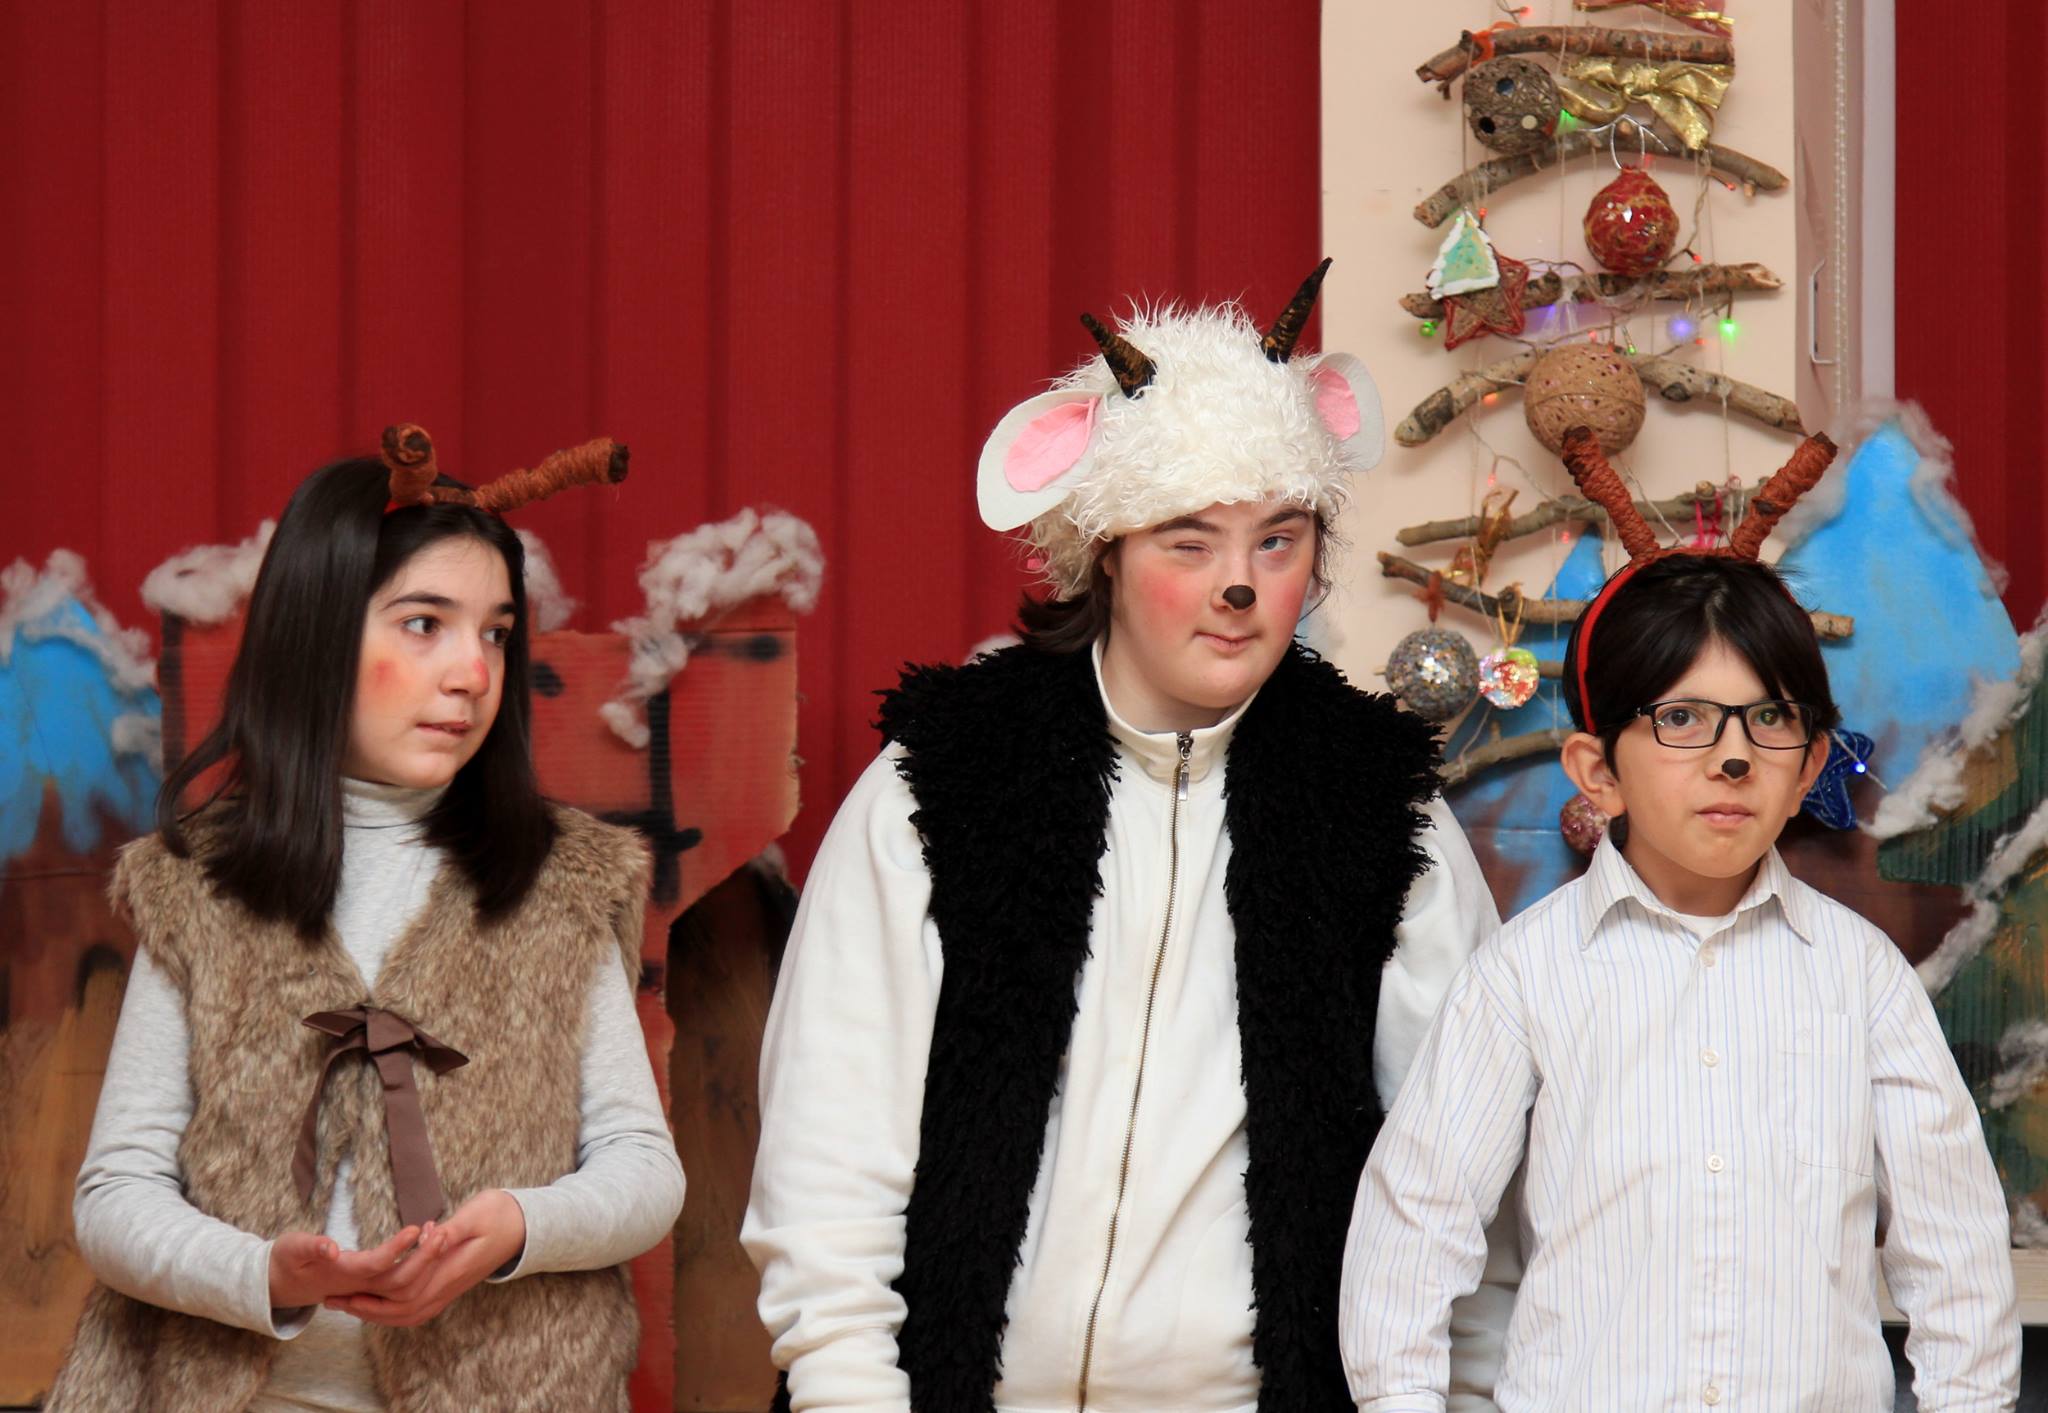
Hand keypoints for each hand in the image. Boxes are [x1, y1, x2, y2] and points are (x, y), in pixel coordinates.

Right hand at [268, 1224, 431, 1308]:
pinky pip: (402, 1284)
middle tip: (442, 1230)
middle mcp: (358, 1285)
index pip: (375, 1266)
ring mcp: (366, 1287)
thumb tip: (330, 1248)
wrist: (282, 1285)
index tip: (415, 1229)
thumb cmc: (286, 1261)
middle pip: (400, 1282)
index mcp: (342, 1275)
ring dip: (426, 1262)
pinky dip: (420, 1267)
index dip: (396, 1250)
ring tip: (439, 1232)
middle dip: (424, 1259)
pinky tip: (430, 1242)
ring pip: (405, 1287)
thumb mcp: (291, 1248)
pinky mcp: (371, 1284)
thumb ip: (310, 1247)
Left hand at [322, 1188, 526, 1327]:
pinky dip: (395, 1312)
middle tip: (335, 1300)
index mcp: (451, 1269)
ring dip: (378, 1314)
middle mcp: (449, 1286)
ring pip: (410, 1315)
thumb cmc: (500, 1213)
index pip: (406, 1294)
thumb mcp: (476, 1213)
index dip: (373, 1297)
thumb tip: (426, 1237)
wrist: (525, 1225)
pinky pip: (419, 1309)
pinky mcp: (451, 1286)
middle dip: (366, 1309)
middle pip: (402, 1312)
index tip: (345, 1288)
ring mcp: (451, 1289)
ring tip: (350, 1305)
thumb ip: (451, 1229)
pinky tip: (380, 1304)